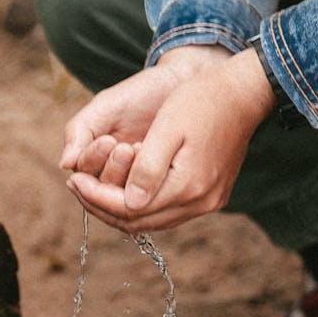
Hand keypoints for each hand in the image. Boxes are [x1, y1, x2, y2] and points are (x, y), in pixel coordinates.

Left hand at [65, 46, 276, 231]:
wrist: (244, 94)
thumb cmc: (202, 101)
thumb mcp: (168, 128)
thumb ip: (147, 169)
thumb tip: (127, 203)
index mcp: (187, 187)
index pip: (129, 208)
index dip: (96, 197)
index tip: (72, 180)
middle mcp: (200, 203)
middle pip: (139, 222)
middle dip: (102, 207)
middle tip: (76, 187)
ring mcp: (208, 202)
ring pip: (153, 221)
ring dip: (120, 208)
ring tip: (92, 188)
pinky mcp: (212, 196)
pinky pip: (168, 211)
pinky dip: (142, 205)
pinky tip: (124, 189)